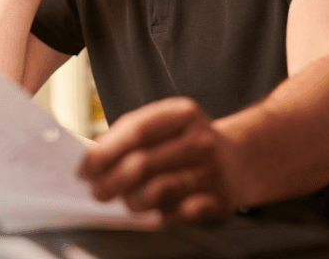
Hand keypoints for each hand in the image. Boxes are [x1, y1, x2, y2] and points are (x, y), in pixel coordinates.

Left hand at [78, 97, 240, 222]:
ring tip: (122, 202)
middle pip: (142, 162)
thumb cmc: (190, 142)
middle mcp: (199, 139)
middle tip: (97, 191)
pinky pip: (186, 212)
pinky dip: (165, 215)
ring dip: (132, 200)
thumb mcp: (167, 125)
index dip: (105, 151)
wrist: (242, 159)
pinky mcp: (221, 199)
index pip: (135, 130)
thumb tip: (95, 159)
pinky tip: (154, 214)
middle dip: (111, 181)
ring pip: (160, 188)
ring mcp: (212, 169)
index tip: (86, 167)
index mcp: (181, 114)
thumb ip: (133, 136)